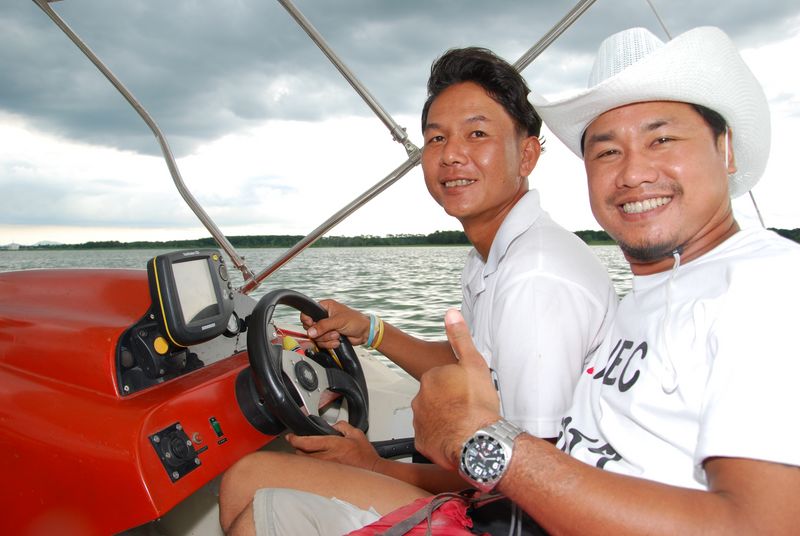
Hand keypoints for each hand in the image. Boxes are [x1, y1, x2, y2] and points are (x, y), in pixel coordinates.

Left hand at [286, 421, 379, 470]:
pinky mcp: (328, 476)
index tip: (291, 437)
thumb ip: (343, 426)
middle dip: (297, 448)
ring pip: (306, 464)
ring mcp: (327, 468)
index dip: (295, 439)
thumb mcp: (356, 433)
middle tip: (296, 443)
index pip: (307, 442)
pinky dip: (310, 465)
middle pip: (302, 454)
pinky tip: (311, 463)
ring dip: (302, 457)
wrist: (372, 471)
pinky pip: (314, 470)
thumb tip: (334, 426)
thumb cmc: (365, 455)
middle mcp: (328, 458)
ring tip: (302, 452)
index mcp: (333, 445)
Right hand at [299, 299, 370, 348]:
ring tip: (337, 335)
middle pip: (310, 328)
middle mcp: (323, 317)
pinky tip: (337, 341)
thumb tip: (311, 331)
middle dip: (322, 333)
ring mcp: (325, 328)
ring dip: (327, 339)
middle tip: (333, 331)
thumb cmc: (355, 321)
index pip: (307, 313)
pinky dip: (330, 344)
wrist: (364, 333)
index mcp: (325, 307)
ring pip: (316, 337)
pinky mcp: (328, 337)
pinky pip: (322, 343)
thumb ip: (323, 326)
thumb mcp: (338, 321)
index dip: (308, 320)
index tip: (312, 325)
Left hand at [411, 309, 500, 469]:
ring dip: (445, 419)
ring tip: (464, 424)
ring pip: (433, 416)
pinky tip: (456, 436)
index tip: (469, 393)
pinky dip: (441, 436)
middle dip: (449, 402)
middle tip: (468, 409)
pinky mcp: (423, 441)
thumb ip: (460, 338)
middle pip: (436, 398)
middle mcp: (420, 398)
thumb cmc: (476, 405)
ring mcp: (420, 421)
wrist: (475, 442)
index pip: (442, 379)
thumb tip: (451, 314)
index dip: (457, 385)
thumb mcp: (474, 364)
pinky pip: (431, 436)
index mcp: (431, 378)